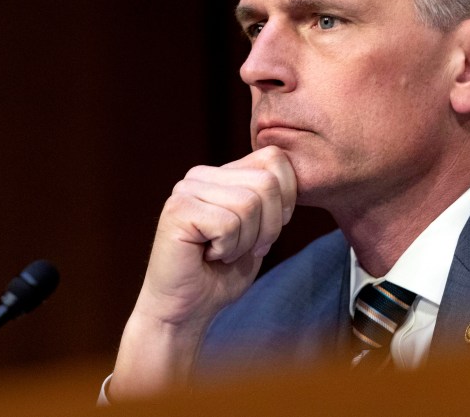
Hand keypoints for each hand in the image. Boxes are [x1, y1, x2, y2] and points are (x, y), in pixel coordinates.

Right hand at [110, 145, 295, 398]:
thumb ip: (272, 198)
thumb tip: (292, 174)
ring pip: (250, 203)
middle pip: (267, 182)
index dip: (287, 198)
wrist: (186, 311)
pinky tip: (208, 256)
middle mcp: (200, 175)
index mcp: (221, 173)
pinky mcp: (178, 211)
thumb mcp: (260, 230)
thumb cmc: (222, 273)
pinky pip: (229, 223)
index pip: (274, 158)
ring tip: (223, 252)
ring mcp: (186, 190)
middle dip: (269, 225)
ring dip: (246, 240)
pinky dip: (228, 248)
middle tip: (244, 248)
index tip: (267, 231)